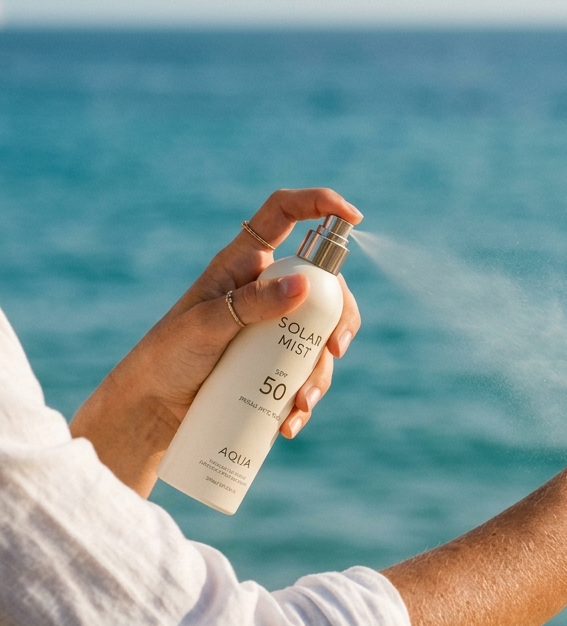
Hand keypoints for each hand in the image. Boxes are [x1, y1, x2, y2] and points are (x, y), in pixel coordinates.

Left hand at [71, 189, 363, 495]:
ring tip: (299, 403)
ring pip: (321, 336)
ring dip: (321, 372)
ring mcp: (274, 326)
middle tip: (336, 349)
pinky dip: (306, 398)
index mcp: (245, 262)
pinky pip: (307, 373)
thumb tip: (305, 286)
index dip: (319, 203)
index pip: (284, 214)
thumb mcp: (206, 326)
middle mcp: (266, 288)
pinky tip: (291, 422)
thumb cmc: (168, 354)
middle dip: (341, 318)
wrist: (154, 405)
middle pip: (325, 286)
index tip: (354, 217)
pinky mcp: (276, 361)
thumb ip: (251, 303)